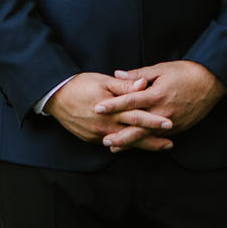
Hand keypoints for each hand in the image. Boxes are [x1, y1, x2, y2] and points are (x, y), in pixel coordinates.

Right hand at [46, 72, 173, 150]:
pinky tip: (136, 144)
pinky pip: (112, 143)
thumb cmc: (81, 85)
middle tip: (170, 143)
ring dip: (142, 145)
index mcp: (111, 110)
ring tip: (159, 146)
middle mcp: (106, 126)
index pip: (137, 116)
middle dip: (153, 140)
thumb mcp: (103, 81)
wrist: (56, 97)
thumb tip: (143, 84)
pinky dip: (125, 145)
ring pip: (124, 143)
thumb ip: (125, 86)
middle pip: (134, 135)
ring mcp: (98, 135)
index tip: (170, 124)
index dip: (154, 121)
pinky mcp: (91, 139)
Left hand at [95, 60, 225, 151]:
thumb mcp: (161, 69)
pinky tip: (136, 145)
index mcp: (156, 94)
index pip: (129, 102)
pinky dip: (146, 142)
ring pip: (147, 136)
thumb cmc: (185, 72)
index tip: (97, 109)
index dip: (112, 106)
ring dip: (130, 143)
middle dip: (119, 134)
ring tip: (114, 147)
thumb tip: (118, 74)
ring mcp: (171, 123)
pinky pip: (159, 137)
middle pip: (136, 126)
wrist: (211, 82)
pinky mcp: (178, 128)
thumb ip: (138, 74)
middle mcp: (162, 112)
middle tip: (103, 139)